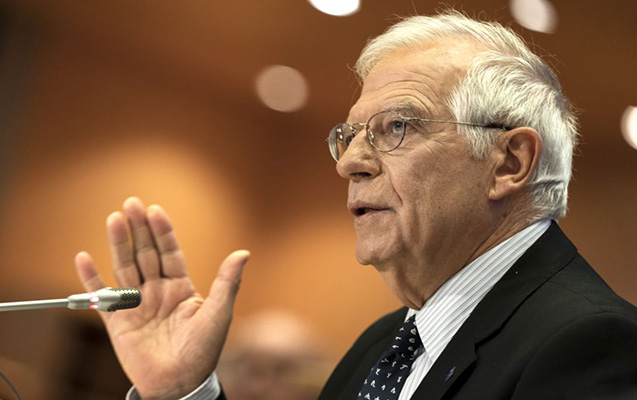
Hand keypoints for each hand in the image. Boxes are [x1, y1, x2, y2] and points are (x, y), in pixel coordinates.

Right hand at [74, 197, 249, 398]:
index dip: (163, 232)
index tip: (156, 211)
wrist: (179, 383)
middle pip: (145, 254)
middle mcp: (158, 291)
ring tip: (114, 218)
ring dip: (118, 244)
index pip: (170, 252)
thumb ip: (228, 281)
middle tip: (131, 203)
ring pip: (125, 267)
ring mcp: (137, 304)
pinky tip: (83, 257)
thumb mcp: (219, 313)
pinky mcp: (118, 321)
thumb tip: (243, 252)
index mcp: (181, 288)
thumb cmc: (203, 350)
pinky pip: (101, 297)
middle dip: (139, 229)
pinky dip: (91, 279)